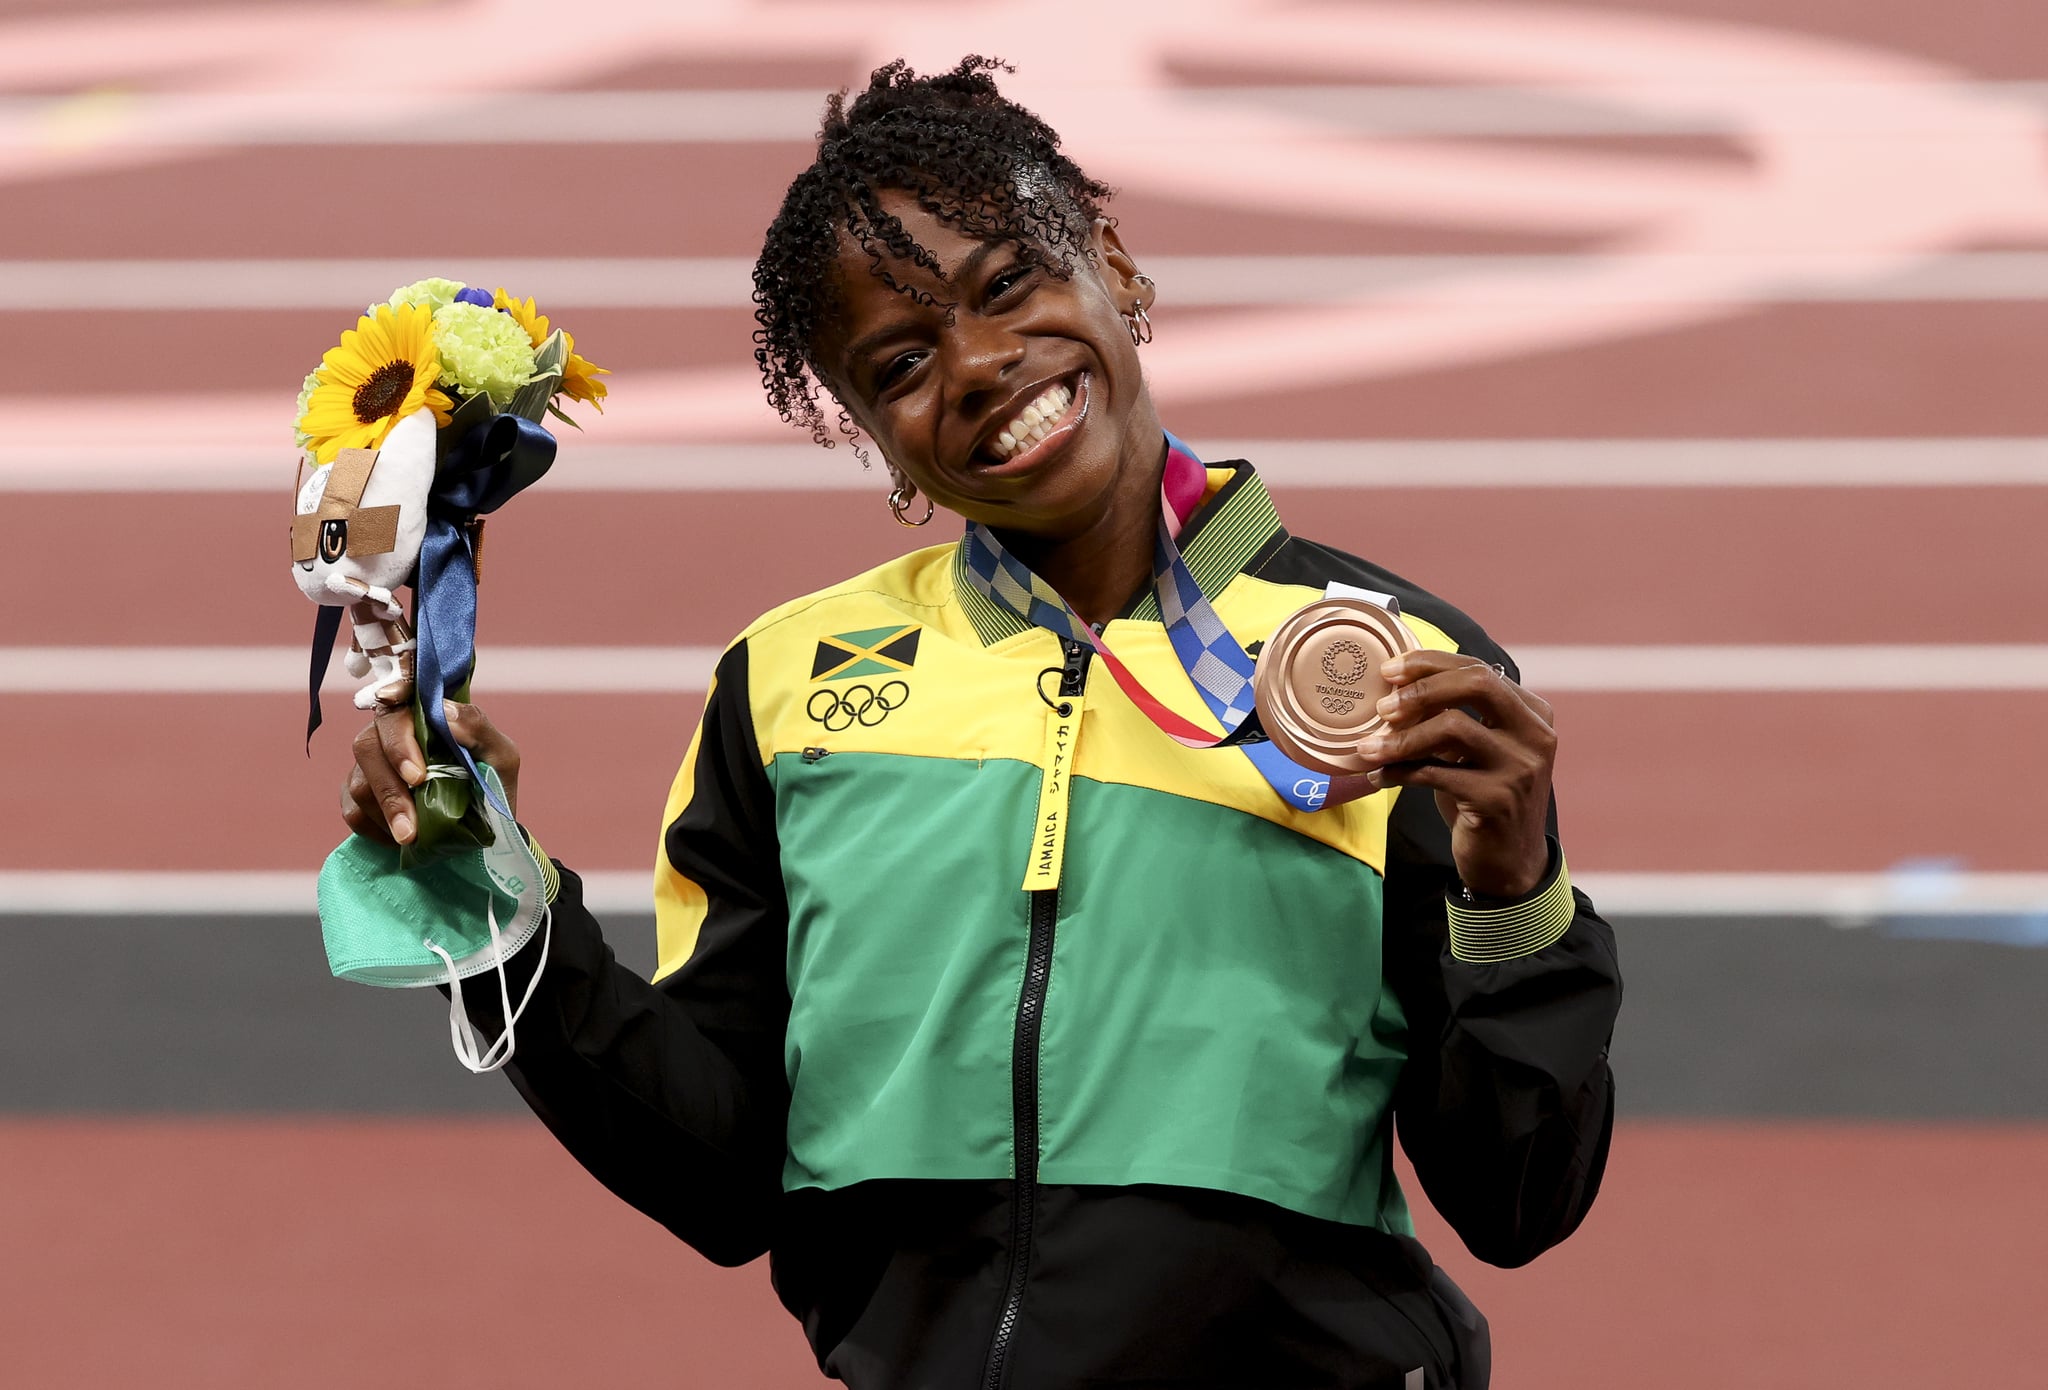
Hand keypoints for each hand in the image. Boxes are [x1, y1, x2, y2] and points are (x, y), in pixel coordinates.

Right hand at [340, 701, 521, 846]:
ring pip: (359, 780)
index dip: (392, 691)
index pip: (399, 693)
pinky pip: (353, 810)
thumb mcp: (500, 757)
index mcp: (424, 715)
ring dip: (386, 808)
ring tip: (411, 835)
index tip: (393, 703)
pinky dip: (376, 827)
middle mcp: (391, 734)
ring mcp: (371, 766)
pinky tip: (401, 838)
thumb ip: (478, 729)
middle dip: (392, 773)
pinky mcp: (360, 796)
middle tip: (415, 791)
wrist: (484, 828)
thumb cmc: (490, 783)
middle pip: (370, 741)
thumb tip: (446, 713)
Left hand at [1354, 651, 1554, 898]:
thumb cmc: (1481, 797)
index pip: (1479, 670)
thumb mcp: (1474, 752)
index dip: (1430, 664)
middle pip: (1477, 684)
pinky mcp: (1497, 800)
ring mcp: (1520, 767)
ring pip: (1453, 728)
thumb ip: (1452, 717)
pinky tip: (1378, 777)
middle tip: (1383, 706)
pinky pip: (1436, 773)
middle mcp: (1534, 735)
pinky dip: (1400, 772)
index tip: (1389, 669)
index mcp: (1532, 713)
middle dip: (1422, 688)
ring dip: (1402, 738)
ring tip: (1368, 748)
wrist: (1508, 864)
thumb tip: (1394, 687)